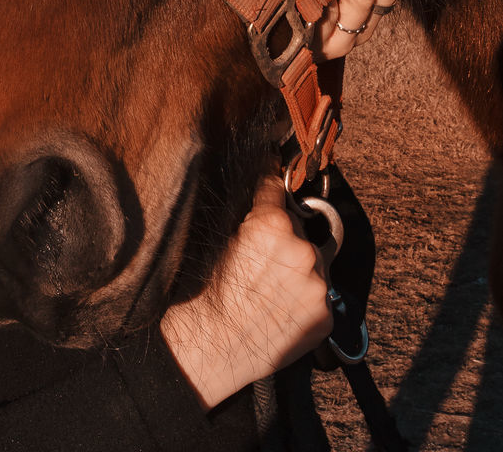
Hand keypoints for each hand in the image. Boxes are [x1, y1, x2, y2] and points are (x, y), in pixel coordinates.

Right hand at [160, 175, 331, 409]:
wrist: (213, 345)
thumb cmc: (209, 294)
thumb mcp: (222, 239)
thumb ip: (253, 218)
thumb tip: (266, 199)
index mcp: (274, 223)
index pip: (277, 190)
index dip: (270, 195)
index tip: (272, 194)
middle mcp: (303, 250)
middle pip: (299, 229)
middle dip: (285, 238)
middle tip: (263, 261)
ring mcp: (319, 285)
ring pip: (313, 263)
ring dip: (299, 269)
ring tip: (271, 289)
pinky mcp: (326, 316)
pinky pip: (320, 296)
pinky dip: (306, 299)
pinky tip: (282, 309)